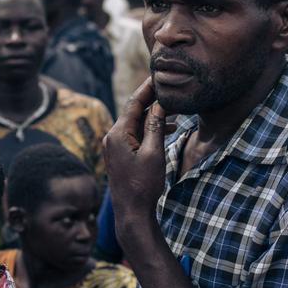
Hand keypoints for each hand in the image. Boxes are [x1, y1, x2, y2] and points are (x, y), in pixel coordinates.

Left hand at [102, 79, 169, 243]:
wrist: (131, 212)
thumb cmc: (143, 185)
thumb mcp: (154, 153)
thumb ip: (155, 126)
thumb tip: (160, 104)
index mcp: (118, 134)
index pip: (134, 103)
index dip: (147, 88)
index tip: (158, 75)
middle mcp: (112, 136)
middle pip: (134, 110)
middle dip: (152, 99)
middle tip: (169, 87)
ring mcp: (115, 146)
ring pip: (136, 123)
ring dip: (154, 116)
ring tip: (175, 111)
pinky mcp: (120, 154)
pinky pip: (135, 134)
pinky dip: (150, 130)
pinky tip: (168, 129)